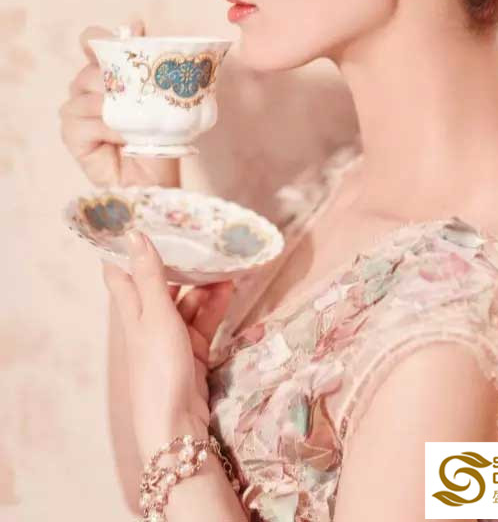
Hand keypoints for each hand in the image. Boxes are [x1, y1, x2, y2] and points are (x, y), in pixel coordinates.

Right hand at [59, 20, 179, 187]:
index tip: (111, 39)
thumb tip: (135, 22)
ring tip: (134, 123)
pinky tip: (122, 138)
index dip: (95, 38)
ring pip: (84, 94)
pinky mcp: (71, 135)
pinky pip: (82, 122)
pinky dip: (106, 129)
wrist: (156, 175)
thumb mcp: (160, 95)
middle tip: (137, 97)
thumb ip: (148, 61)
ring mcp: (75, 111)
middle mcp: (86, 88)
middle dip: (113, 81)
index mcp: (107, 73)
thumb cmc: (159, 136)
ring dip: (113, 108)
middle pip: (88, 70)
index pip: (91, 42)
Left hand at [101, 229, 234, 461]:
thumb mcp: (155, 316)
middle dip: (179, 263)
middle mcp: (147, 322)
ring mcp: (170, 338)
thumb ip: (149, 276)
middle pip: (160, 284)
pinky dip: (215, 305)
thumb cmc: (158, 368)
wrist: (176, 426)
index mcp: (131, 312)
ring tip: (225, 263)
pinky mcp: (191, 352)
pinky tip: (230, 290)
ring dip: (204, 284)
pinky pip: (203, 321)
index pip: (120, 273)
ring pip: (187, 301)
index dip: (124, 248)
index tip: (136, 219)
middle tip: (199, 237)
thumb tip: (133, 234)